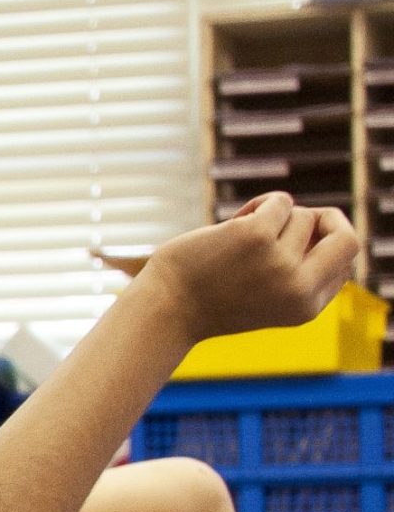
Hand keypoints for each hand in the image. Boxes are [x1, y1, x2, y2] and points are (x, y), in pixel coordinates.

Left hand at [143, 194, 357, 345]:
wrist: (163, 310)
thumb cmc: (211, 299)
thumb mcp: (268, 297)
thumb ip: (301, 271)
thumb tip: (324, 222)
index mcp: (306, 308)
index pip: (343, 263)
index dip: (322, 247)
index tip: (293, 247)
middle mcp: (300, 289)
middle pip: (347, 238)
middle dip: (327, 222)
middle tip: (292, 223)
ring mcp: (279, 262)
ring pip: (302, 216)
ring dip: (272, 219)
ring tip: (240, 238)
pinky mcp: (255, 237)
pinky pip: (280, 201)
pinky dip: (260, 204)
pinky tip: (234, 222)